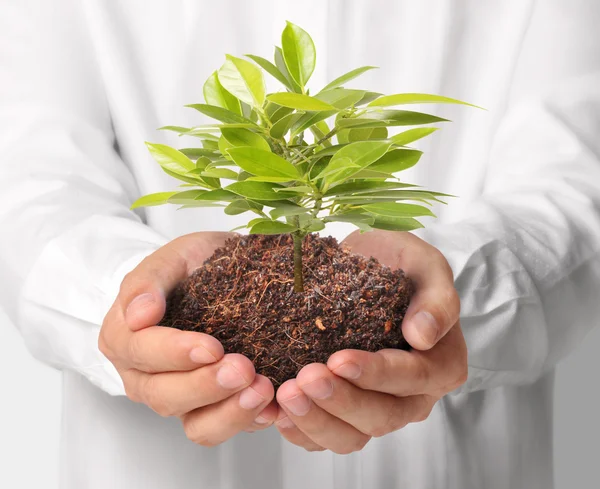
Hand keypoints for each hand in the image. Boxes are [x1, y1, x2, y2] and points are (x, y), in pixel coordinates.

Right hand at [99, 232, 277, 445]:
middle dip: (206, 386)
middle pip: (165, 396)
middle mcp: (144, 376)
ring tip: (262, 390)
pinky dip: (247, 423)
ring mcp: (177, 397)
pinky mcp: (209, 409)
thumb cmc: (190, 266)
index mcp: (124, 337)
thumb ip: (150, 279)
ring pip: (194, 425)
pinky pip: (223, 428)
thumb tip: (138, 315)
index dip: (174, 354)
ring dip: (228, 412)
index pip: (141, 353)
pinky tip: (271, 408)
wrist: (217, 276)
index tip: (212, 346)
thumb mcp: (173, 257)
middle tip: (243, 368)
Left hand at [274, 230, 466, 452]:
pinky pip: (325, 437)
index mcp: (441, 365)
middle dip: (341, 401)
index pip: (412, 378)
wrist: (368, 266)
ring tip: (286, 395)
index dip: (375, 375)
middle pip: (382, 416)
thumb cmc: (400, 264)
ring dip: (317, 421)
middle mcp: (413, 396)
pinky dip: (301, 430)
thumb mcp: (425, 266)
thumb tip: (423, 336)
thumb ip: (436, 298)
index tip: (339, 359)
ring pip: (352, 436)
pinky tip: (278, 412)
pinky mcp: (346, 415)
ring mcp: (379, 409)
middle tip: (305, 378)